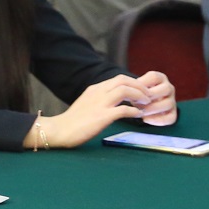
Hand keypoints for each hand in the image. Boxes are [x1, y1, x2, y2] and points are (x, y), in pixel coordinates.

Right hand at [33, 74, 157, 147]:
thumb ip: (99, 99)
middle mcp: (99, 92)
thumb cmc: (73, 120)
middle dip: (140, 86)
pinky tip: (139, 115)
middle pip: (124, 80)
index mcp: (95, 88)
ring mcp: (100, 103)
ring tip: (146, 104)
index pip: (119, 78)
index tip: (142, 91)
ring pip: (125, 91)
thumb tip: (114, 101)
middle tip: (148, 96)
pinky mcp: (102, 116)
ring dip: (139, 96)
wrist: (60, 130)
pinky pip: (124, 110)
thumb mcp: (87, 103)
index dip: (134, 83)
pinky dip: (134, 111)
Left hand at [130, 70, 178, 125]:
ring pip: (168, 104)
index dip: (142, 84)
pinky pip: (170, 118)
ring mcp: (172, 101)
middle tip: (136, 102)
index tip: (132, 91)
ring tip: (139, 111)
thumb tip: (127, 91)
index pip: (154, 77)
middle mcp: (169, 88)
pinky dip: (158, 120)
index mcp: (160, 78)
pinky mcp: (172, 114)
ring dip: (152, 108)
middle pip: (165, 89)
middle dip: (149, 96)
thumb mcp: (136, 87)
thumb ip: (134, 87)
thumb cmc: (137, 94)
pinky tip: (145, 119)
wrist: (143, 106)